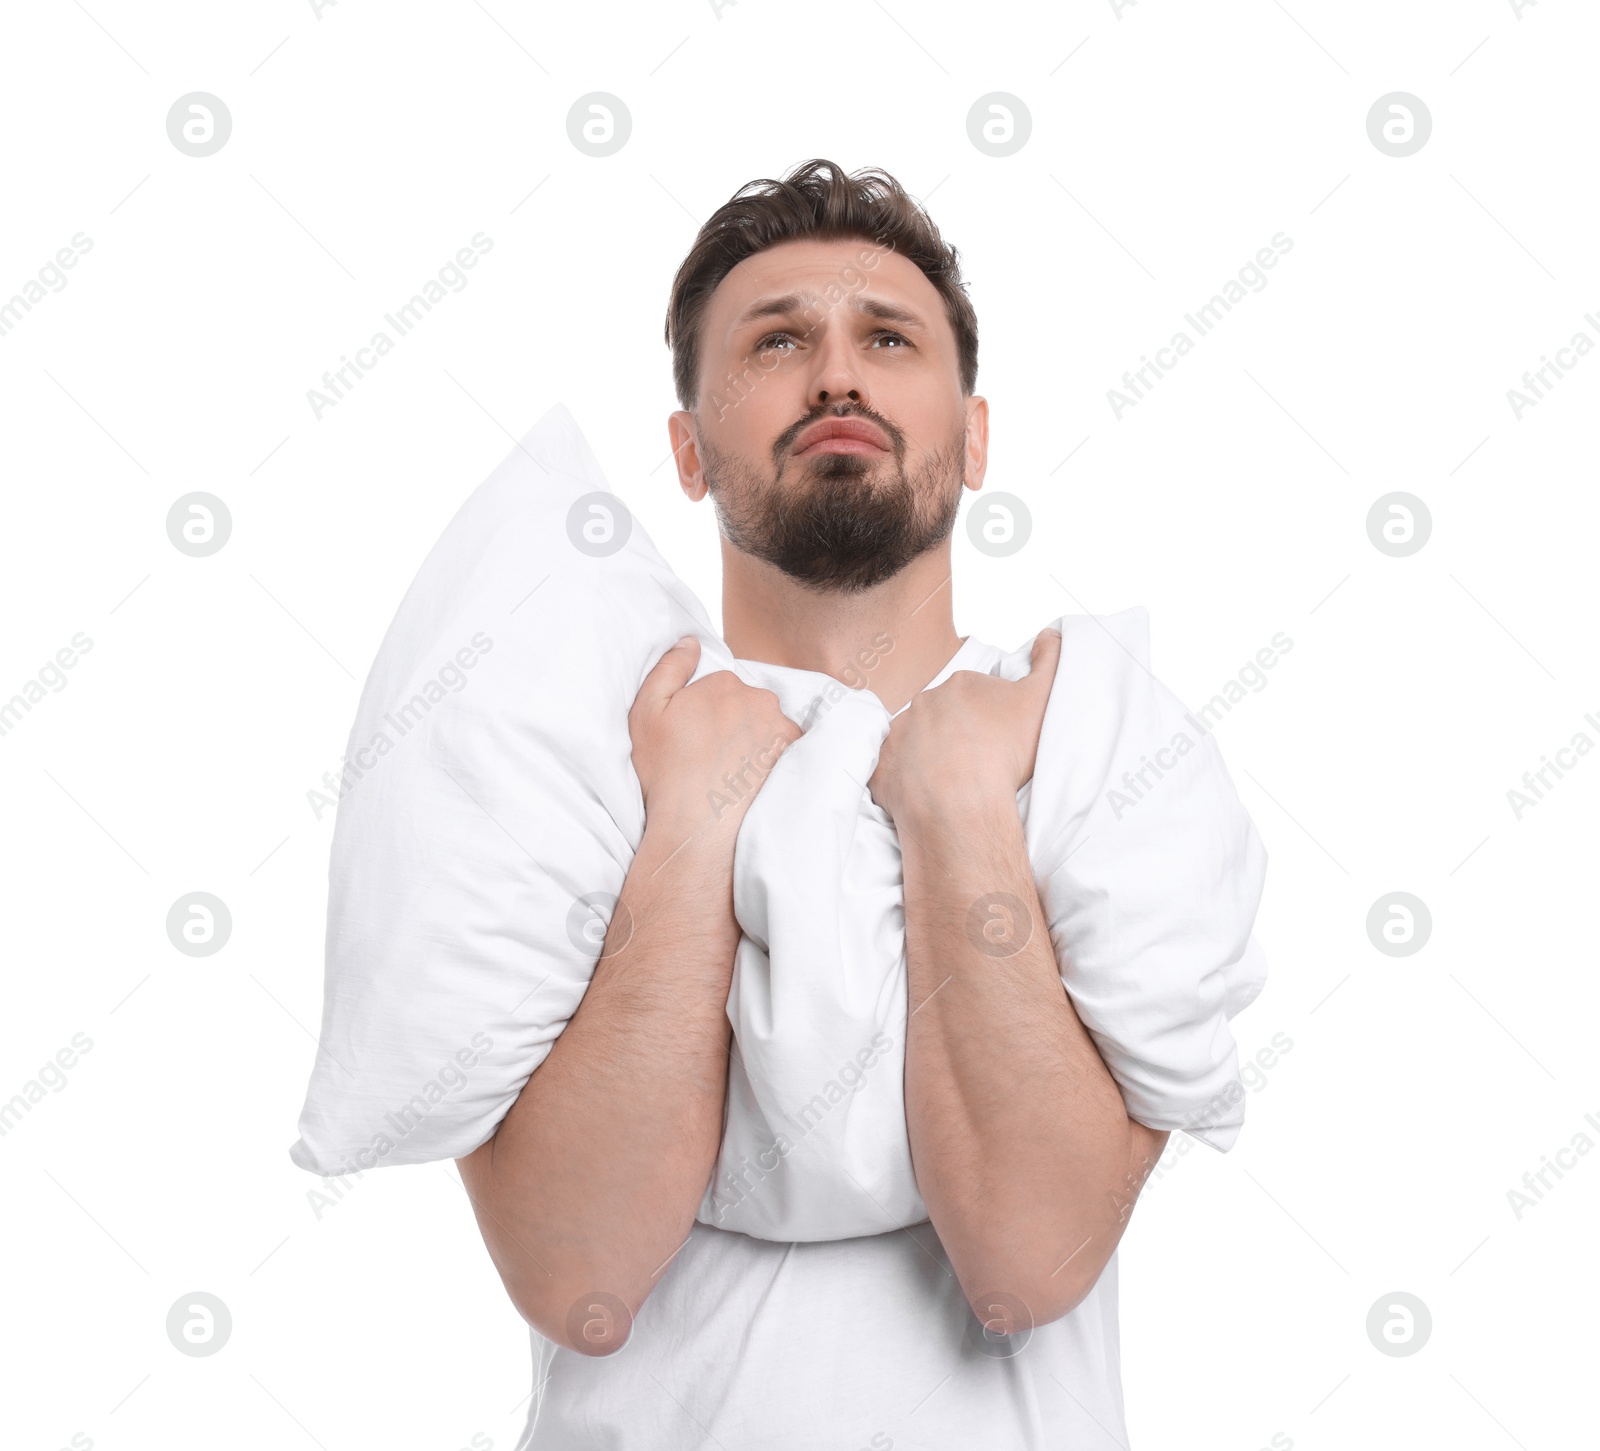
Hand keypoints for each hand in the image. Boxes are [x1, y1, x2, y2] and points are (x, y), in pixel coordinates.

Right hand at [628, 635, 801, 849]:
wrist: (699, 828)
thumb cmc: (667, 773)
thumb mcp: (646, 713)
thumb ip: (669, 668)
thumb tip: (691, 641)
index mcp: (724, 683)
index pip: (720, 687)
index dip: (705, 711)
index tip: (694, 737)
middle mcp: (760, 699)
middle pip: (748, 704)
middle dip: (734, 723)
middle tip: (713, 757)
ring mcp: (782, 728)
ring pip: (768, 726)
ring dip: (756, 741)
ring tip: (733, 773)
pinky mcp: (797, 758)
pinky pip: (786, 749)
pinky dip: (773, 760)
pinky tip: (754, 781)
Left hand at [868, 628, 1060, 825]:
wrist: (964, 803)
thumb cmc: (1005, 752)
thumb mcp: (1041, 700)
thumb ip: (1049, 661)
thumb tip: (1049, 634)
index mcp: (961, 684)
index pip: (975, 695)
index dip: (988, 718)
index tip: (998, 740)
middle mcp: (924, 701)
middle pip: (943, 716)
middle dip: (957, 733)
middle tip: (976, 762)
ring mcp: (899, 733)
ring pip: (915, 740)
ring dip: (928, 754)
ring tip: (951, 781)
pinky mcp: (882, 767)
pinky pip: (892, 769)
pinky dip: (904, 779)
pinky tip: (923, 793)